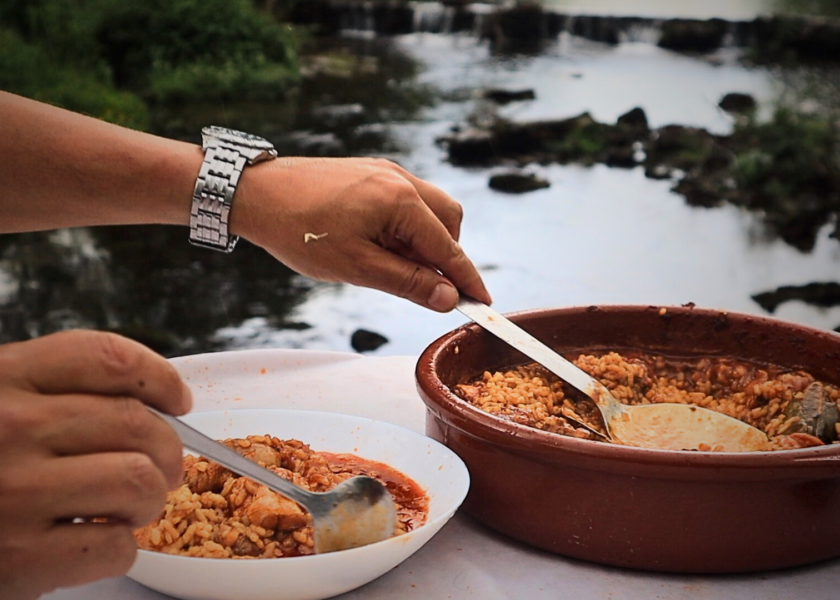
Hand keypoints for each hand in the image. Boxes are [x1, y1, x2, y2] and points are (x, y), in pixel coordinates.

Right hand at [0, 331, 190, 599]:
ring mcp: (15, 493)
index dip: (160, 379)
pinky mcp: (19, 558)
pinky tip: (94, 539)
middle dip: (168, 451)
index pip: (108, 359)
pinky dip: (121, 547)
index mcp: (4, 377)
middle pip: (137, 424)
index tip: (178, 400)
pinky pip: (116, 546)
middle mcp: (10, 427)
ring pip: (138, 481)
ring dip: (148, 499)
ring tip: (128, 506)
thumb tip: (156, 408)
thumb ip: (59, 392)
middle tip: (164, 468)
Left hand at [235, 157, 491, 311]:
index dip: (467, 279)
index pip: (448, 247)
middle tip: (424, 286)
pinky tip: (378, 244)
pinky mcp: (372, 172)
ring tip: (391, 265)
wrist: (255, 193)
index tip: (483, 304)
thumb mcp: (356, 268)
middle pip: (449, 221)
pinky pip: (407, 199)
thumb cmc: (299, 230)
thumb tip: (448, 298)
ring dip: (425, 241)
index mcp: (400, 201)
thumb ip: (408, 283)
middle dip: (446, 256)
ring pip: (429, 208)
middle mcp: (400, 179)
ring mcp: (386, 171)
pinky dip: (407, 226)